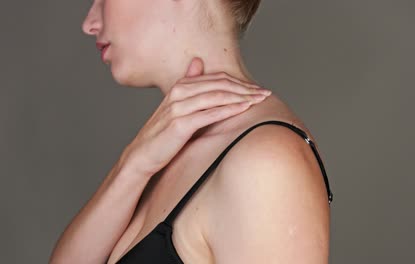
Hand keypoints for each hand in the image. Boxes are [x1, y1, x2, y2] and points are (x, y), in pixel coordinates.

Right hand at [120, 57, 271, 177]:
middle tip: (264, 93)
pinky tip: (244, 108)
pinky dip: (229, 110)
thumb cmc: (163, 134)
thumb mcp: (175, 106)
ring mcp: (179, 108)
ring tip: (259, 100)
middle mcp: (179, 93)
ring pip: (217, 97)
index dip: (239, 82)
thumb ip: (189, 84)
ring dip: (241, 97)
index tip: (257, 88)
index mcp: (180, 87)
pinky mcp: (180, 124)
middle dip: (245, 88)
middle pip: (219, 85)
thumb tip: (198, 62)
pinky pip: (209, 114)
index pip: (216, 79)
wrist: (142, 155)